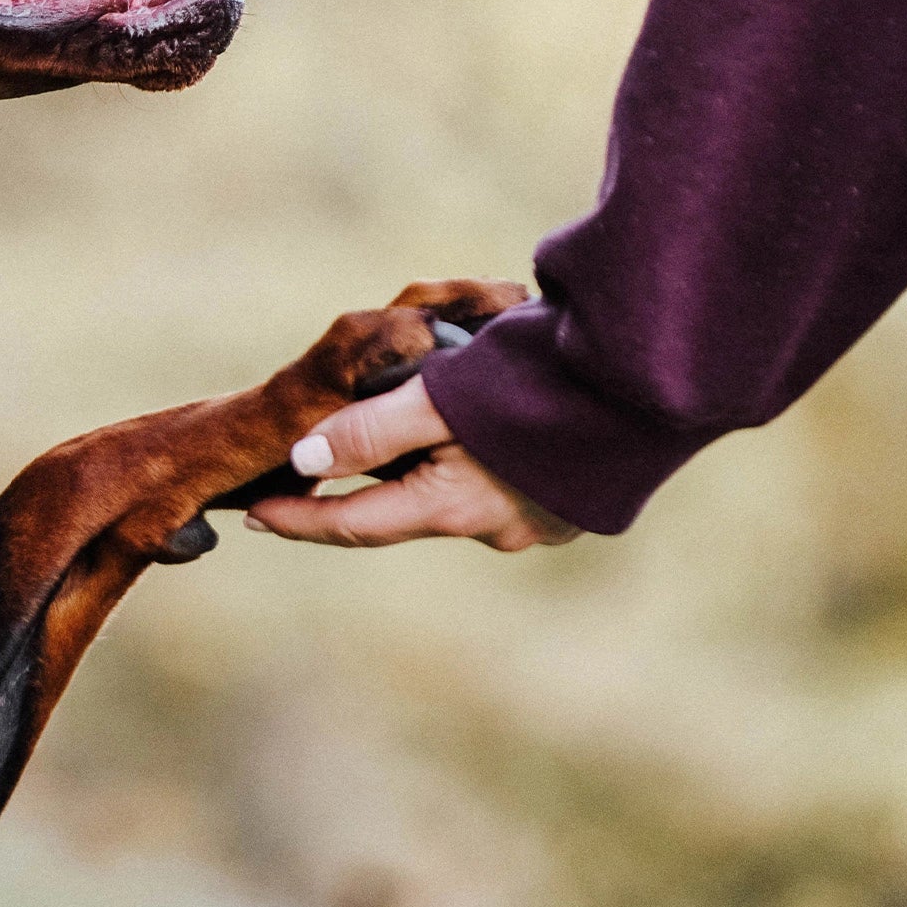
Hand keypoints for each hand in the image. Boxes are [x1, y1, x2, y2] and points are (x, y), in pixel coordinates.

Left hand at [245, 376, 580, 550]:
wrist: (653, 379)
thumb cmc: (538, 380)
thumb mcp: (439, 396)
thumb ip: (368, 430)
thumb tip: (304, 461)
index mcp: (452, 508)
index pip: (352, 525)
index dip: (298, 519)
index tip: (253, 514)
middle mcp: (494, 528)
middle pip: (401, 511)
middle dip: (359, 491)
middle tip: (312, 473)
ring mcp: (537, 522)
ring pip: (452, 497)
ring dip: (421, 470)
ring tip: (399, 437)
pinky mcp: (569, 502)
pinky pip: (496, 486)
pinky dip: (470, 463)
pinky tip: (471, 434)